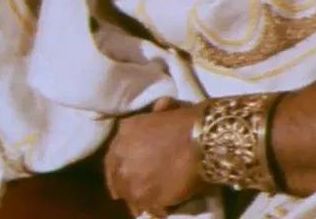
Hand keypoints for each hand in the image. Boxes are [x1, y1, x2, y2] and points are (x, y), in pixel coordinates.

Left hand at [104, 97, 204, 216]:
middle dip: (127, 185)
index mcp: (124, 134)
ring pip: (131, 196)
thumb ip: (156, 113)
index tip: (124, 175)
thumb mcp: (168, 109)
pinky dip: (156, 208)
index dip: (119, 168)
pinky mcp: (146, 198)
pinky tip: (164, 209)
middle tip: (140, 190)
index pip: (113, 157)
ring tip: (153, 203)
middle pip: (118, 180)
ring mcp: (131, 181)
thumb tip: (160, 107)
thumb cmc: (188, 121)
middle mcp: (121, 159)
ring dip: (140, 198)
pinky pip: (148, 208)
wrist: (202, 138)